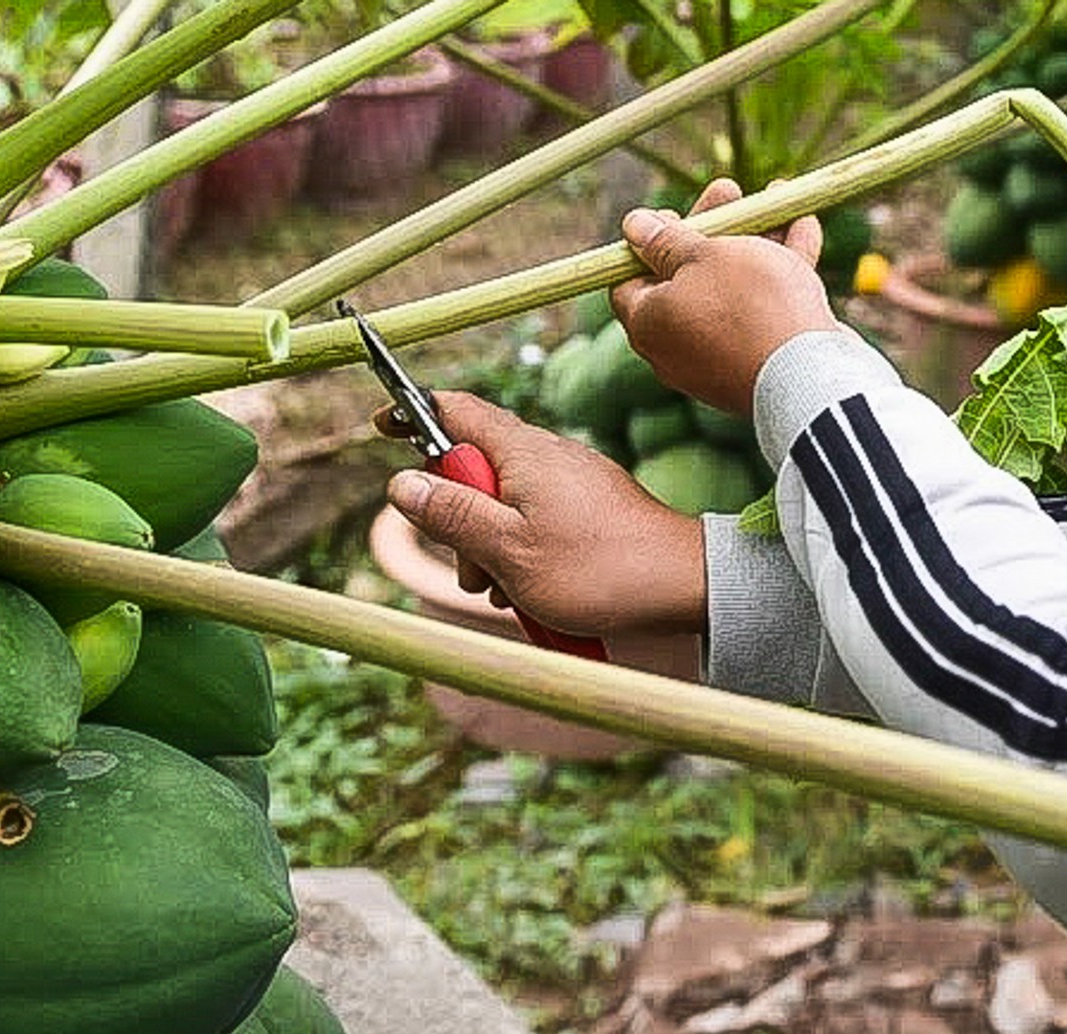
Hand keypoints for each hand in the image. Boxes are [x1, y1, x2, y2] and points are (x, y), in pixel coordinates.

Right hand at [379, 391, 707, 636]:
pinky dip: (522, 554)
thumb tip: (400, 484)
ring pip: (502, 504)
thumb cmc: (599, 570)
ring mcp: (569, 481)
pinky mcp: (588, 507)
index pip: (453, 409)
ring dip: (490, 547)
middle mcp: (545, 455)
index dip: (411, 414)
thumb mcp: (508, 550)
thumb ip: (452, 515)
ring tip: (510, 590)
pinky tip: (536, 590)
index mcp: (521, 451)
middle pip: (472, 469)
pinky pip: (534, 521)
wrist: (686, 587)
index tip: (381, 426)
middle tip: (472, 567)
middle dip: (457, 519)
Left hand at [611, 178, 838, 417]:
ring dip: (752, 240)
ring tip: (775, 195)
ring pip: (731, 289)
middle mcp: (675, 347)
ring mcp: (718, 357)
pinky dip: (781, 268)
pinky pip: (763, 308)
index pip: (627, 281)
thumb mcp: (703, 254)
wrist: (809, 372)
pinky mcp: (759, 360)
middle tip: (730, 190)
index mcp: (648, 324)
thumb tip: (633, 225)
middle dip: (710, 229)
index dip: (645, 244)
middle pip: (684, 278)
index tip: (671, 215)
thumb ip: (668, 240)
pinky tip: (804, 225)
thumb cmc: (748, 305)